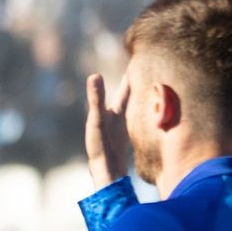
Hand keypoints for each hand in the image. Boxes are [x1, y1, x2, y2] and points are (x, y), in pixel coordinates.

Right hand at [84, 73, 129, 188]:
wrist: (109, 173)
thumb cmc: (104, 146)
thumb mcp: (97, 119)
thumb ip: (96, 98)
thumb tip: (94, 75)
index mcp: (120, 110)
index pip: (128, 85)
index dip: (131, 72)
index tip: (136, 57)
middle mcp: (124, 117)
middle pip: (130, 94)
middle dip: (132, 81)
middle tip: (137, 66)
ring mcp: (122, 127)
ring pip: (130, 107)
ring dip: (132, 96)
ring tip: (135, 86)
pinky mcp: (120, 137)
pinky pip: (127, 119)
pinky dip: (128, 112)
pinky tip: (127, 116)